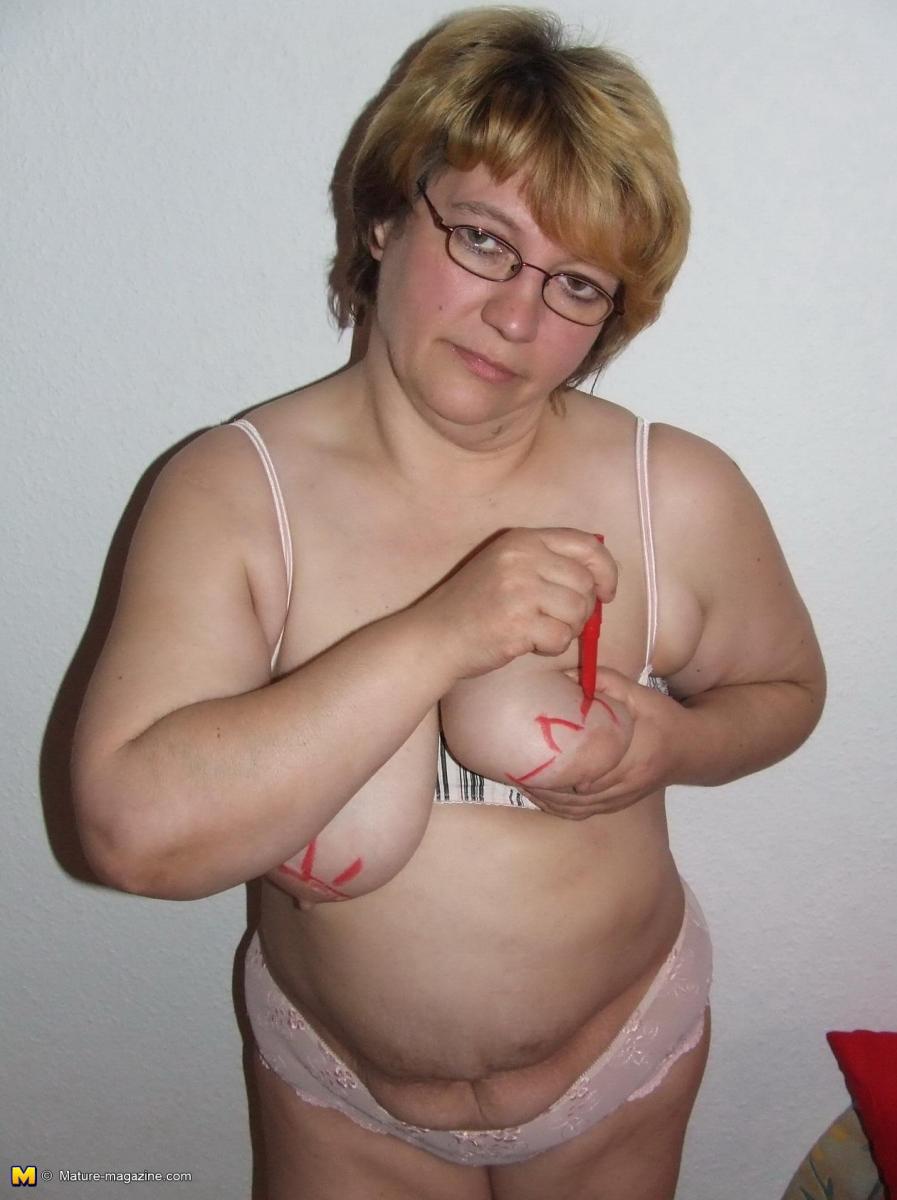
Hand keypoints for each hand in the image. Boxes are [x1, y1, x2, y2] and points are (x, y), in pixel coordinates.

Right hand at [416, 527, 615, 679]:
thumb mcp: (508, 565)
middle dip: (582, 609)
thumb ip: (548, 562)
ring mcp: (519, 590)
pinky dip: (553, 647)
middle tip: (558, 621)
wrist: (435, 636)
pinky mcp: (517, 623)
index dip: (606, 571)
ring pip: (578, 612)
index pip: (588, 545)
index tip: (606, 592)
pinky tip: (530, 643)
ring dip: (568, 629)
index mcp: (523, 539)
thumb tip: (600, 580)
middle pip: (586, 584)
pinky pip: (562, 638)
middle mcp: (522, 558)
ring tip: (541, 631)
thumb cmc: (476, 605)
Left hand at [520, 667, 689, 818]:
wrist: (692, 749)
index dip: (563, 771)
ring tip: (524, 785)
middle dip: (549, 788)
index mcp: (637, 752)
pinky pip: (587, 814)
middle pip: (582, 795)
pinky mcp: (621, 804)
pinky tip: (543, 797)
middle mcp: (631, 780)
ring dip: (551, 801)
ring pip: (582, 809)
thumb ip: (606, 682)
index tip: (535, 761)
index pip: (596, 770)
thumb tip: (568, 674)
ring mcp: (626, 797)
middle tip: (518, 773)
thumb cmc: (663, 717)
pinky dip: (562, 809)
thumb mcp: (640, 693)